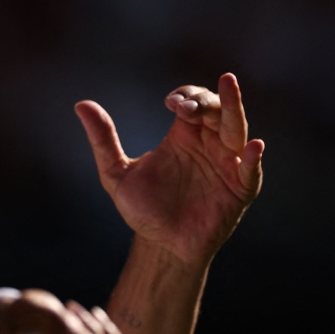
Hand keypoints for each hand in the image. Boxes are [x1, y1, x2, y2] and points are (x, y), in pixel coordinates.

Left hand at [75, 73, 263, 264]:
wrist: (161, 246)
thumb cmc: (144, 210)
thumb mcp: (117, 174)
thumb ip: (103, 141)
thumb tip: (81, 105)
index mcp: (183, 136)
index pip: (193, 102)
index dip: (186, 96)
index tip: (170, 103)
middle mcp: (208, 144)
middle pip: (217, 109)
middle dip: (206, 100)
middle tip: (187, 105)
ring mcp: (227, 164)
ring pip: (237, 129)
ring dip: (233, 109)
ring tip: (229, 87)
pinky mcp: (239, 188)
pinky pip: (251, 169)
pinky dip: (253, 157)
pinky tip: (253, 145)